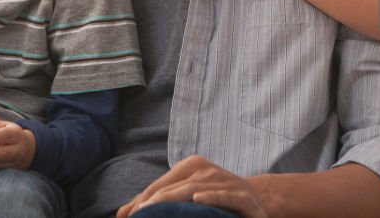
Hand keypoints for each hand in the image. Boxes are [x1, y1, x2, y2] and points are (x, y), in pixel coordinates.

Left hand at [118, 155, 267, 217]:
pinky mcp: (242, 196)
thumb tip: (121, 214)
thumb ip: (157, 203)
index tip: (128, 215)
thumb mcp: (185, 198)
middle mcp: (206, 169)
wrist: (258, 200)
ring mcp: (225, 180)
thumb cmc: (214, 201)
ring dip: (174, 199)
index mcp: (191, 166)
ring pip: (195, 189)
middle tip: (138, 215)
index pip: (161, 184)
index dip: (143, 199)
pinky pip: (224, 195)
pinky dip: (212, 196)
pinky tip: (197, 198)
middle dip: (154, 201)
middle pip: (174, 186)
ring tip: (153, 208)